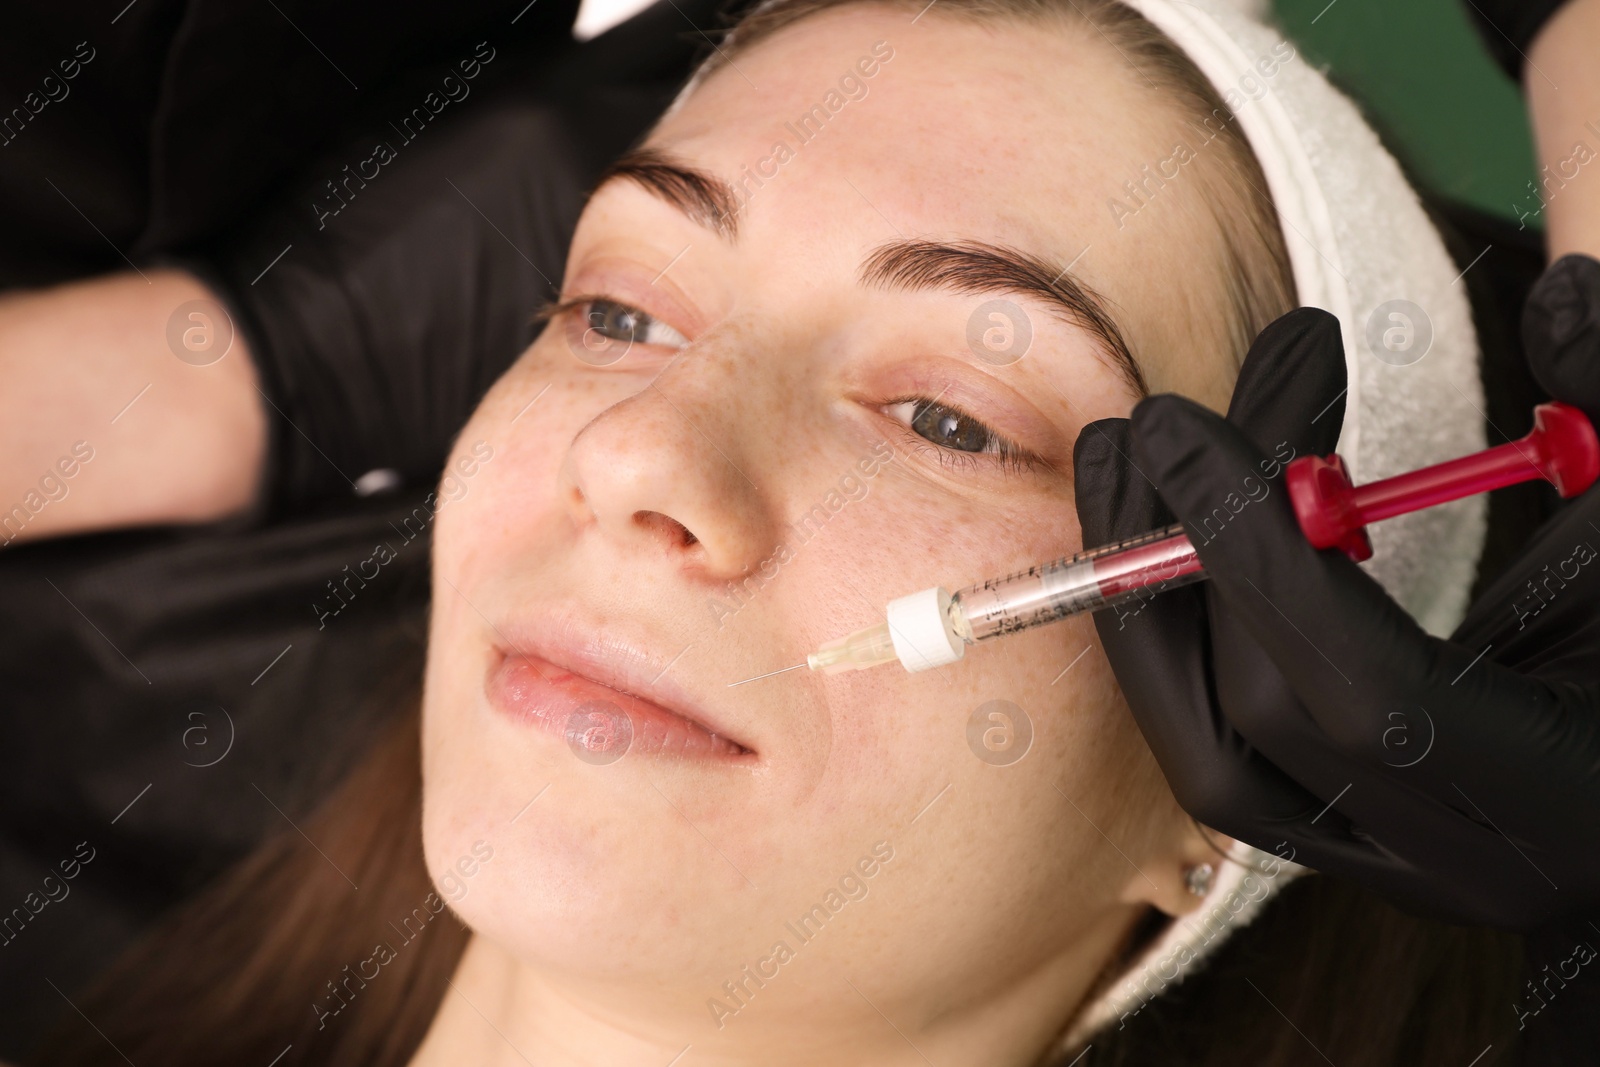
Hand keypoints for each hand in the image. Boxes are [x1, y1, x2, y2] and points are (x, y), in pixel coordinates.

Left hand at [1073, 277, 1599, 930]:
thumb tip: (1559, 294)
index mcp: (1561, 795)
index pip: (1366, 696)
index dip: (1260, 554)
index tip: (1181, 423)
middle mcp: (1464, 862)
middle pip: (1258, 723)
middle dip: (1191, 553)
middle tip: (1154, 419)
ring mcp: (1395, 872)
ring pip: (1211, 759)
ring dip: (1148, 604)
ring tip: (1122, 465)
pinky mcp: (1349, 850)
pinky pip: (1221, 757)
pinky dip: (1176, 647)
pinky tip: (1164, 542)